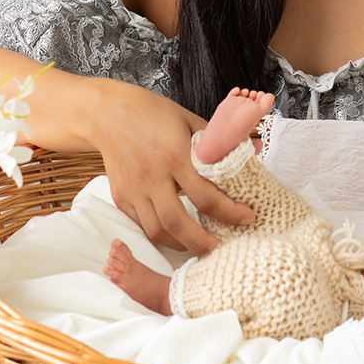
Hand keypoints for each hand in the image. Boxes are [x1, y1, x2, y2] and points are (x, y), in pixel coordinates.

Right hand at [90, 80, 254, 253]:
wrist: (110, 114)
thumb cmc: (153, 113)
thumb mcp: (191, 120)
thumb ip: (220, 140)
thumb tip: (253, 149)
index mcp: (175, 156)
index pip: (206, 195)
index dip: (230, 212)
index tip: (248, 218)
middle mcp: (153, 177)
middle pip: (178, 223)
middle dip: (203, 243)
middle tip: (223, 249)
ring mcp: (134, 190)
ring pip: (157, 231)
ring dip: (181, 244)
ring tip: (201, 246)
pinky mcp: (122, 197)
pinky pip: (142, 225)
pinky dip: (161, 234)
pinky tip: (176, 234)